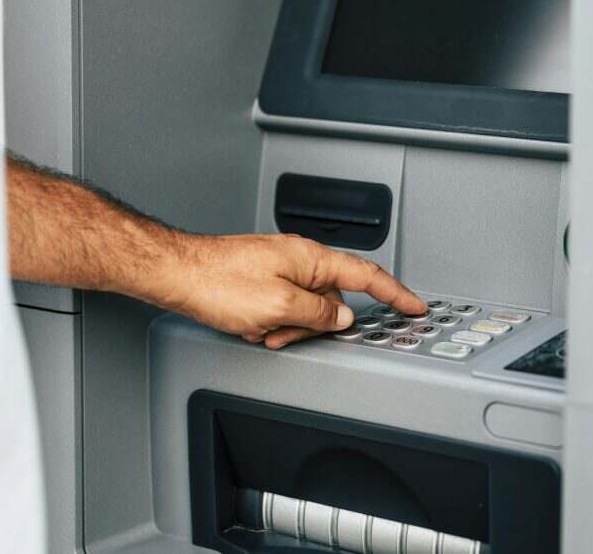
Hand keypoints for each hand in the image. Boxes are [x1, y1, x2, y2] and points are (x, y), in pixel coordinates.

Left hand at [148, 233, 425, 348]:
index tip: (415, 305)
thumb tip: (342, 317)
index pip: (367, 275)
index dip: (396, 293)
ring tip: (257, 327)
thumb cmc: (219, 281)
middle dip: (312, 325)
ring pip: (305, 310)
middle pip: (331, 300)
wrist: (178, 273)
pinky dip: (270, 323)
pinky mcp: (264, 279)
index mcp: (311, 259)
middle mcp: (300, 259)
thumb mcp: (279, 306)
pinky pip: (283, 309)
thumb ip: (319, 313)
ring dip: (286, 327)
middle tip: (283, 332)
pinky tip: (248, 324)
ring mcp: (281, 268)